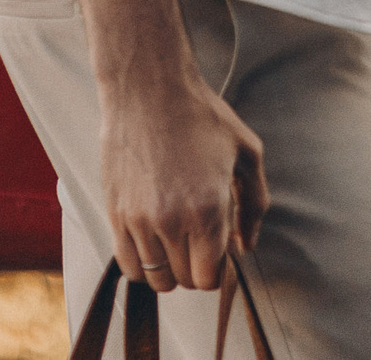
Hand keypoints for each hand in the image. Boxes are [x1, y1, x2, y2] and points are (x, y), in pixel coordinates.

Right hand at [100, 76, 269, 291]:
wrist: (150, 91)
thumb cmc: (203, 117)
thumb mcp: (247, 152)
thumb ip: (255, 204)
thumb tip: (246, 246)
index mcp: (209, 209)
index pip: (209, 276)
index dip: (219, 269)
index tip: (221, 250)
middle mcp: (171, 221)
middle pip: (184, 280)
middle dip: (198, 268)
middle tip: (202, 242)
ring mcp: (139, 220)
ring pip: (155, 277)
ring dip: (171, 268)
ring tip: (180, 242)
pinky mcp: (115, 213)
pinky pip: (127, 265)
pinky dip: (144, 264)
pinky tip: (156, 243)